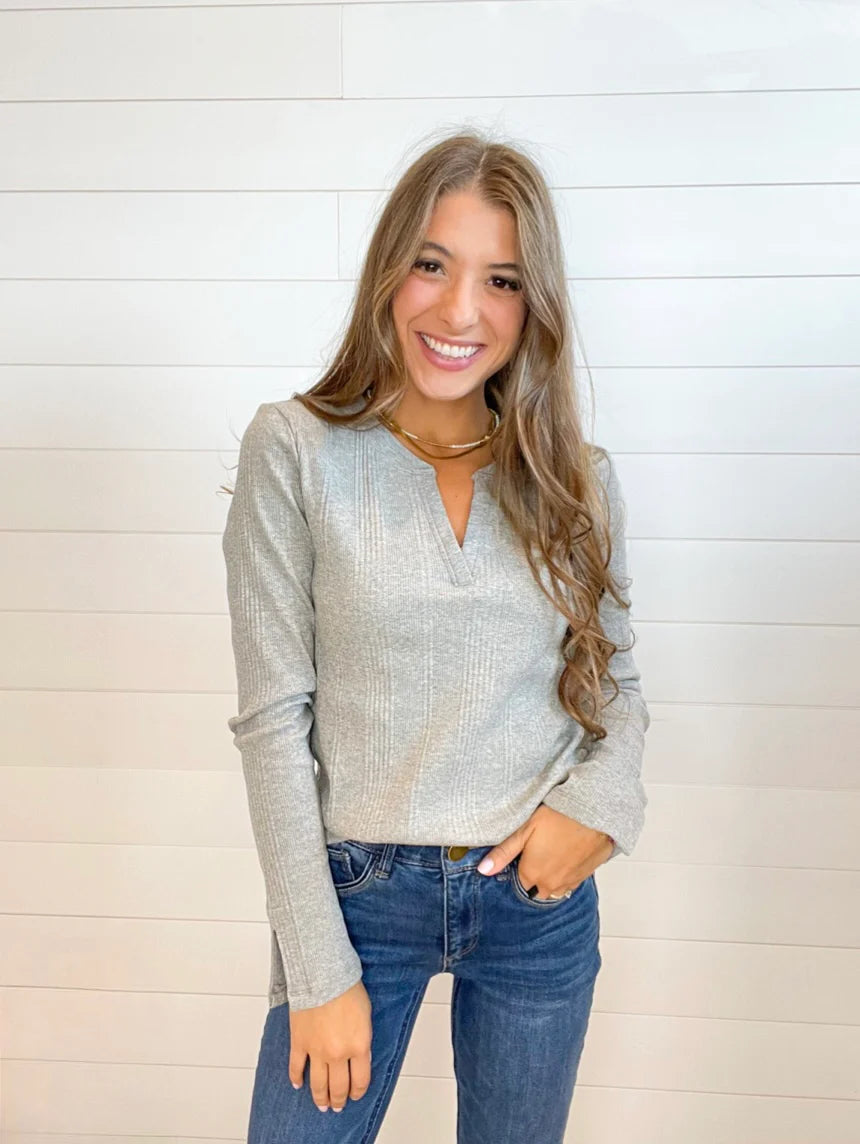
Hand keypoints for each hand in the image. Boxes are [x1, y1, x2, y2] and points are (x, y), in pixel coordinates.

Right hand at [288, 979, 372, 1112]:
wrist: (323, 975)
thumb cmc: (347, 988)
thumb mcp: (366, 1015)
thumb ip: (363, 1038)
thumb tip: (359, 1053)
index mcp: (359, 1047)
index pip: (360, 1080)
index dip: (358, 1092)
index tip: (355, 1095)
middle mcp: (338, 1054)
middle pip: (339, 1087)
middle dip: (339, 1100)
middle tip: (337, 1106)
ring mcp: (317, 1051)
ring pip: (318, 1084)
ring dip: (320, 1098)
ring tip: (321, 1105)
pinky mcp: (299, 1043)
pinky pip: (296, 1067)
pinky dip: (296, 1078)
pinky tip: (298, 1085)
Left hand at [477, 805, 613, 896]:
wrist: (594, 811)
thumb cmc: (558, 816)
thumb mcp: (525, 829)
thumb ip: (503, 852)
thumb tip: (483, 870)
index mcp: (532, 875)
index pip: (518, 884)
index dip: (517, 870)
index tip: (520, 856)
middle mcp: (551, 884)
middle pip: (535, 889)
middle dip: (533, 877)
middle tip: (535, 852)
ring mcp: (570, 882)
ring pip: (554, 888)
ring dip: (550, 877)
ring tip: (551, 853)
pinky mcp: (586, 875)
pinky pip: (570, 882)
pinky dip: (566, 873)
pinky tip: (566, 855)